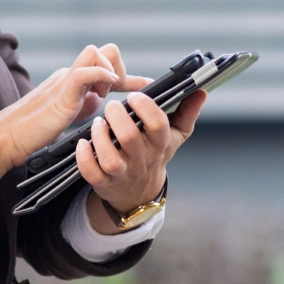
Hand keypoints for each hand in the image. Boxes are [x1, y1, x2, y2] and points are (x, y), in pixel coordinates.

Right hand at [0, 43, 149, 171]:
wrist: (5, 140)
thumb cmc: (32, 132)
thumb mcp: (67, 116)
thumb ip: (83, 104)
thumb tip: (99, 100)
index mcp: (73, 81)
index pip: (105, 64)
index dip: (129, 76)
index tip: (148, 86)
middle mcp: (70, 75)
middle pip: (104, 49)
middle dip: (118, 68)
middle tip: (113, 95)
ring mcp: (65, 82)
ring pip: (95, 51)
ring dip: (109, 70)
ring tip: (104, 95)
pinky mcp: (61, 94)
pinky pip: (83, 72)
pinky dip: (100, 75)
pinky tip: (104, 92)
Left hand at [76, 87, 206, 232]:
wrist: (140, 192)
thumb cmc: (155, 154)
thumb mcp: (175, 135)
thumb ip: (187, 112)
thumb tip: (201, 92)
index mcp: (160, 144)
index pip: (158, 124)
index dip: (145, 107)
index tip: (135, 95)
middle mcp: (142, 159)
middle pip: (129, 138)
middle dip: (117, 117)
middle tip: (111, 106)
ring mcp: (123, 173)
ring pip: (110, 159)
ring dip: (100, 137)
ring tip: (97, 122)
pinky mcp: (104, 183)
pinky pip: (92, 174)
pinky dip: (84, 158)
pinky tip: (82, 143)